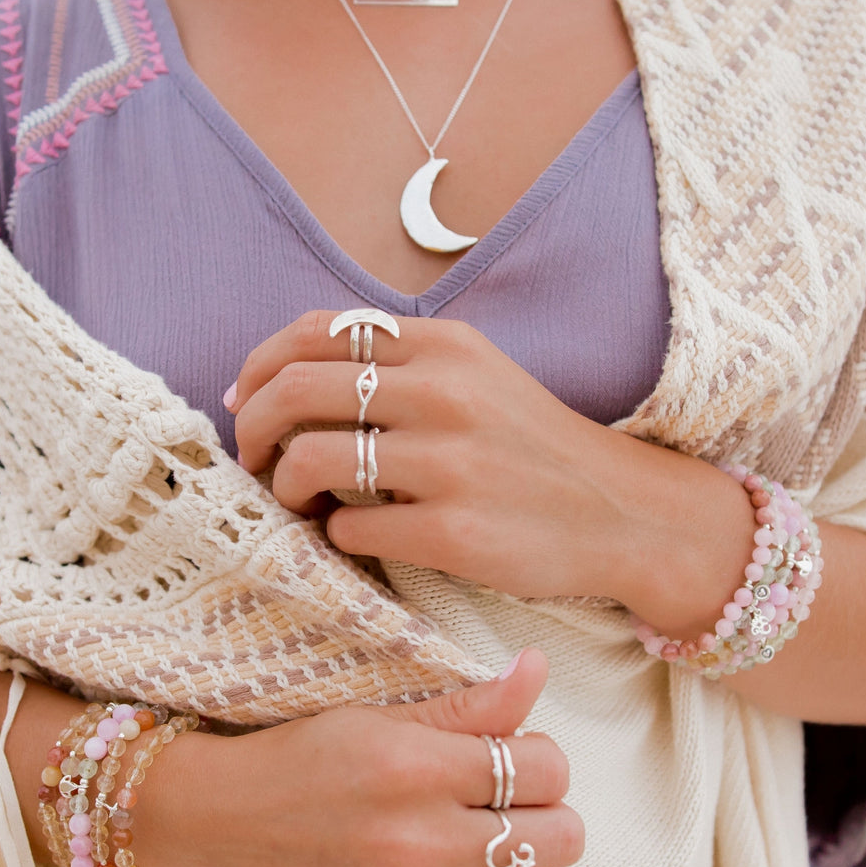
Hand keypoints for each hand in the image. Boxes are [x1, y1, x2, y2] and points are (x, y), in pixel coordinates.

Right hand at [141, 649, 582, 866]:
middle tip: (511, 800)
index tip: (518, 752)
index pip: (544, 765)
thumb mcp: (378, 717)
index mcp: (415, 767)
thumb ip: (467, 703)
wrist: (216, 829)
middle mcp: (418, 841)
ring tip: (493, 845)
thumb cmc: (299, 759)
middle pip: (559, 834)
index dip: (543, 754)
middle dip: (547, 809)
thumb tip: (536, 666)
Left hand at [228, 310, 643, 596]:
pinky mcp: (454, 531)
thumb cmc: (531, 446)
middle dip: (253, 427)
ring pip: (309, 459)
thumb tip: (286, 378)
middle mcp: (444, 391)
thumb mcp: (476, 376)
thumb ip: (397, 364)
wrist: (619, 512)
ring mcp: (449, 462)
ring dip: (283, 486)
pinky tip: (355, 535)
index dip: (260, 365)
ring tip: (299, 500)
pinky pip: (348, 527)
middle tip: (254, 457)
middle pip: (295, 389)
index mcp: (444, 344)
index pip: (315, 331)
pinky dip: (333, 533)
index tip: (246, 401)